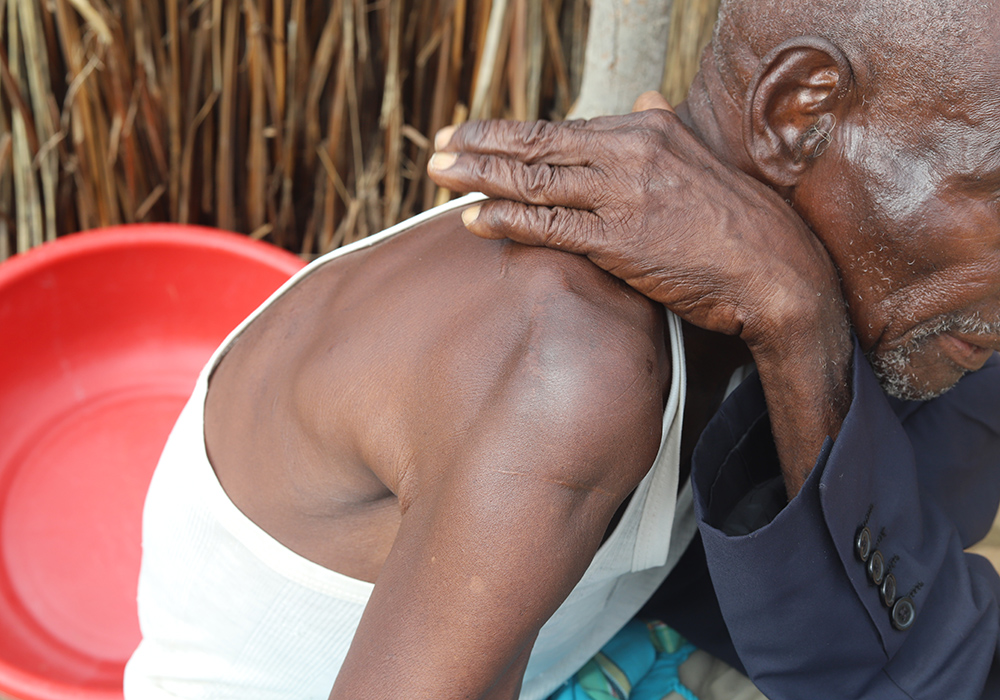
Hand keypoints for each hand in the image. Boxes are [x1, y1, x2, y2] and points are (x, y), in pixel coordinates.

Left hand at [427, 92, 840, 350]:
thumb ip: (662, 127)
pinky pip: (549, 225)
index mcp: (646, 128)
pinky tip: (474, 219)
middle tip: (438, 147)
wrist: (776, 269)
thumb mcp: (700, 157)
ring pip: (535, 179)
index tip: (473, 133)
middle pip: (537, 143)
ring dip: (479, 176)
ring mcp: (622, 195)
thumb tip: (642, 97)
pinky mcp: (620, 240)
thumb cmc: (736, 219)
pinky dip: (506, 220)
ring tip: (438, 175)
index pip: (561, 128)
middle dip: (479, 145)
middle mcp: (629, 152)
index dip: (509, 132)